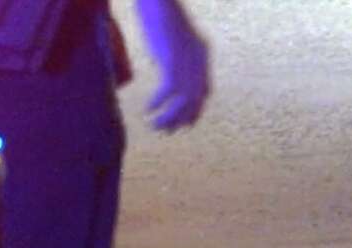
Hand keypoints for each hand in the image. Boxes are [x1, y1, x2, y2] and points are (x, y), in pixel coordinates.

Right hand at [136, 0, 210, 131]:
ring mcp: (187, 63)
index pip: (204, 91)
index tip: (186, 124)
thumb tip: (164, 60)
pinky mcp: (172, 63)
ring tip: (155, 127)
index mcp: (202, 54)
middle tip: (168, 131)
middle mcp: (199, 62)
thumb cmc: (159, 10)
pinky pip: (167, 93)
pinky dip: (157, 104)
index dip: (195, 109)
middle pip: (195, 101)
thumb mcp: (171, 35)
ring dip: (168, 118)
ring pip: (182, 102)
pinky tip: (147, 110)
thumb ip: (172, 51)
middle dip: (182, 119)